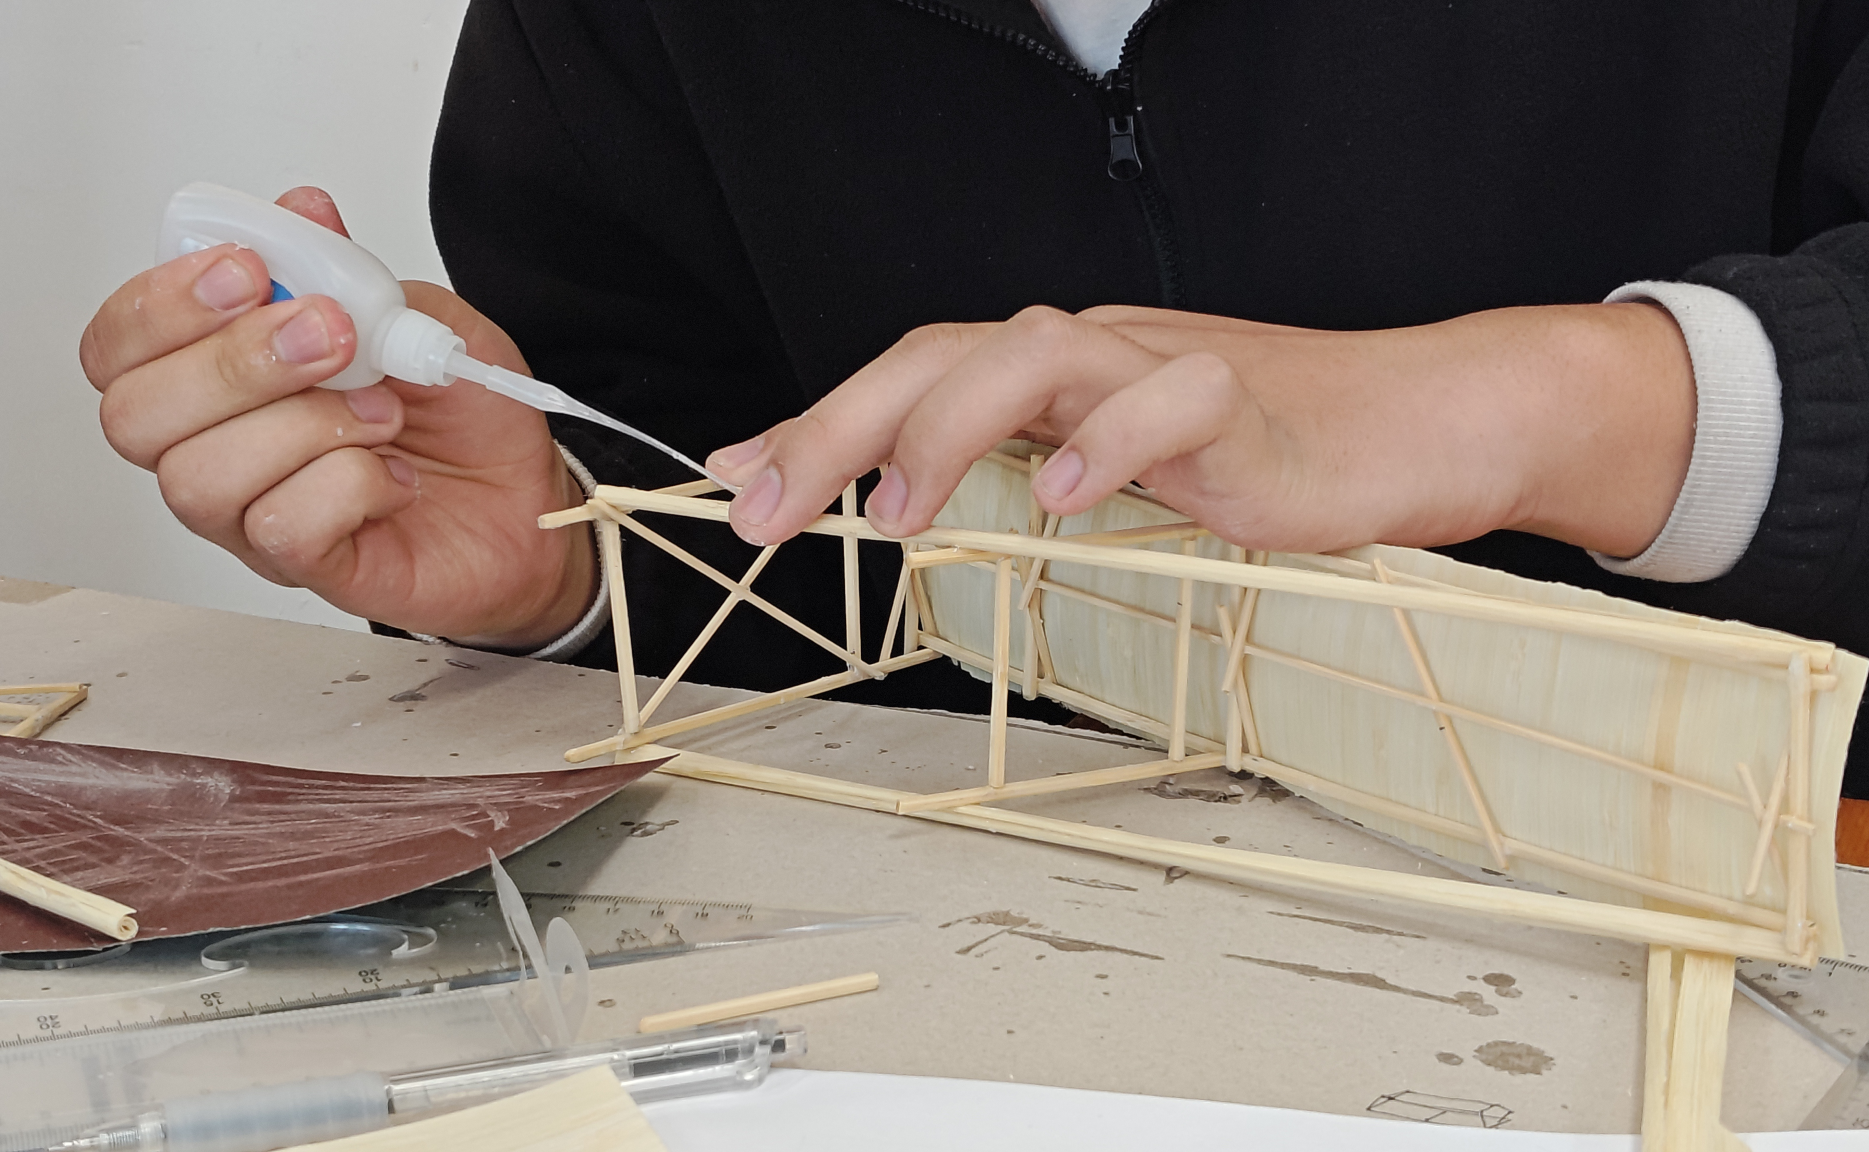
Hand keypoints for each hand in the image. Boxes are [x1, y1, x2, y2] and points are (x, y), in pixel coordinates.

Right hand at [79, 187, 594, 644]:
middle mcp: (217, 450)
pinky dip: (349, 484)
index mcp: (218, 376)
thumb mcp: (412, 313)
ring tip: (383, 411)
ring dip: (304, 424)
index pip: (116, 347)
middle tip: (330, 337)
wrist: (527, 497)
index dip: (159, 305)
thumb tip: (299, 211)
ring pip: (199, 479)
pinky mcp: (312, 568)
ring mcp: (254, 517)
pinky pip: (282, 529)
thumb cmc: (458, 414)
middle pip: (135, 416)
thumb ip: (345, 269)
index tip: (246, 271)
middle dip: (231, 362)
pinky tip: (392, 473)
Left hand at [705, 303, 1695, 558]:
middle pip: (944, 352)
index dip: (817, 423)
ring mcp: (1164, 367)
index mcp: (1048, 376)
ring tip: (900, 511)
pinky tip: (1067, 498)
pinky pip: (1171, 400)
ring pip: (1036, 352)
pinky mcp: (1245, 402)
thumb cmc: (1252, 450)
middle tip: (771, 509)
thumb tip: (892, 499)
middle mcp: (1089, 355)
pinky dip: (1112, 441)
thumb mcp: (1109, 467)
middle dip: (842, 426)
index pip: (909, 376)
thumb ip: (1010, 473)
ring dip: (951, 427)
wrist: (1408, 423)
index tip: (736, 485)